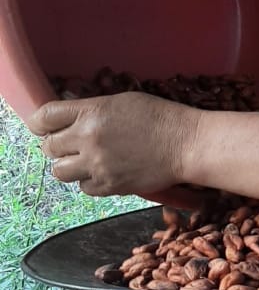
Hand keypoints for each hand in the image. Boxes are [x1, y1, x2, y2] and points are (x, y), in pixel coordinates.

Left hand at [28, 93, 197, 195]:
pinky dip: (89, 181)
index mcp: (91, 112)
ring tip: (85, 161)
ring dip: (69, 166)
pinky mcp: (110, 185)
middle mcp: (88, 139)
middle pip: (49, 147)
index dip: (40, 123)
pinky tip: (103, 172)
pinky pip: (84, 188)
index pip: (44, 117)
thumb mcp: (122, 102)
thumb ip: (92, 110)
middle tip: (71, 145)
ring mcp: (98, 165)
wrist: (186, 144)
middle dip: (57, 145)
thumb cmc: (161, 117)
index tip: (44, 127)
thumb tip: (72, 119)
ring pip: (60, 172)